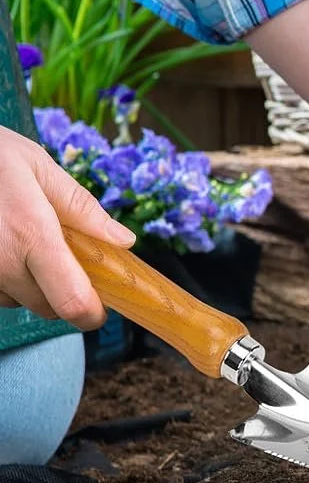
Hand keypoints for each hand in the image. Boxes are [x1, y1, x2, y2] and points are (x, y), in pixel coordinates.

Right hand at [0, 127, 135, 328]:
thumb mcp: (40, 168)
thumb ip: (82, 208)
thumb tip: (123, 240)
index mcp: (33, 235)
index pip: (72, 301)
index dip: (92, 314)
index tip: (102, 307)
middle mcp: (2, 262)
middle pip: (48, 307)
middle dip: (67, 293)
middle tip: (69, 259)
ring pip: (19, 301)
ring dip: (33, 286)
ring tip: (27, 242)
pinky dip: (6, 281)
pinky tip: (4, 247)